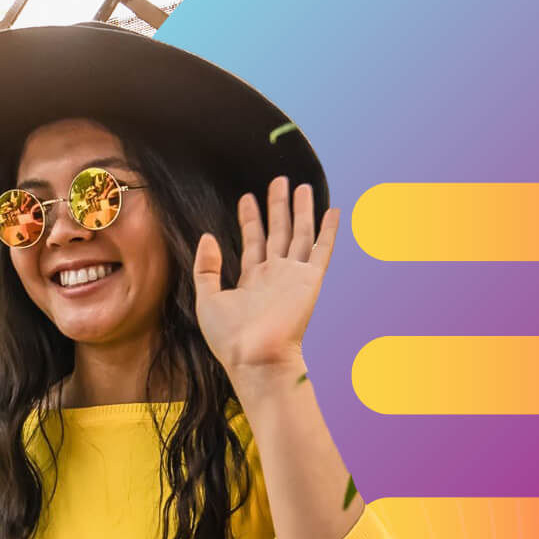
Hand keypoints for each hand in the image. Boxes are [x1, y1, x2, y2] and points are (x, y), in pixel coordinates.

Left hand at [193, 176, 338, 382]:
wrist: (255, 358)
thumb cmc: (230, 338)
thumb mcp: (206, 299)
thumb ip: (207, 267)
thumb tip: (208, 236)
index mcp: (251, 279)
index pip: (253, 241)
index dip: (250, 218)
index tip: (247, 198)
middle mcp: (274, 274)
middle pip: (278, 231)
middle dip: (277, 205)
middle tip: (278, 180)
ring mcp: (293, 276)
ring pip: (299, 233)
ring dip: (300, 209)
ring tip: (301, 185)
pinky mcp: (310, 280)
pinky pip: (322, 250)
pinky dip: (328, 231)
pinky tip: (332, 211)